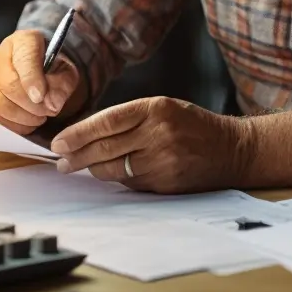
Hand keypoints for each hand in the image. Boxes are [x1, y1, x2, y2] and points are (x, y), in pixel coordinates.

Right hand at [0, 29, 81, 135]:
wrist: (35, 69)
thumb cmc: (50, 68)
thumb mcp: (65, 71)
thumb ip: (62, 85)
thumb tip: (52, 105)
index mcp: (23, 41)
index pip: (24, 60)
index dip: (32, 80)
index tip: (41, 97)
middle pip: (9, 85)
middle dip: (31, 105)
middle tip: (47, 112)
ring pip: (1, 104)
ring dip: (25, 117)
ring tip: (40, 116)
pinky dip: (15, 124)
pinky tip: (28, 120)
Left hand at [50, 96, 251, 193]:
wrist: (232, 149)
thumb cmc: (194, 125)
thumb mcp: (164, 108)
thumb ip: (130, 119)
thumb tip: (88, 134)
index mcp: (156, 109)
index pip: (107, 122)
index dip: (78, 133)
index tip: (59, 142)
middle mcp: (158, 134)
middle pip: (105, 148)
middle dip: (77, 155)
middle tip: (61, 161)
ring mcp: (162, 161)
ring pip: (113, 169)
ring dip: (92, 169)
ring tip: (79, 167)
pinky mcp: (165, 183)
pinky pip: (130, 183)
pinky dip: (116, 178)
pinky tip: (109, 173)